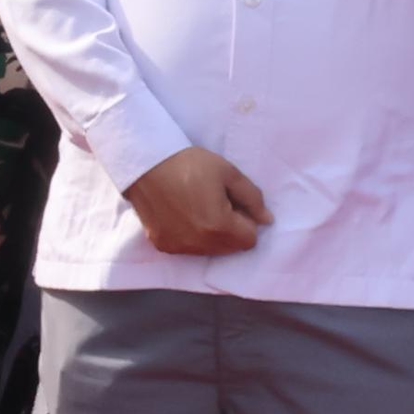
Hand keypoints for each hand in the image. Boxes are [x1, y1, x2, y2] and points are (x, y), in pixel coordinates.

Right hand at [124, 147, 271, 256]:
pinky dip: (192, 236)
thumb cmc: (190, 164)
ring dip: (212, 235)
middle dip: (231, 230)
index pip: (250, 239)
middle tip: (216, 202)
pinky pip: (189, 248)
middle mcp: (200, 244)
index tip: (233, 202)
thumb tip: (267, 221)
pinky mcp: (164, 246)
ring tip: (198, 208)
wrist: (145, 163)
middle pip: (230, 248)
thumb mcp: (228, 172)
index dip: (246, 220)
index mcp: (219, 227)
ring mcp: (180, 248)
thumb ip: (252, 198)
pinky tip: (182, 214)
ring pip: (210, 250)